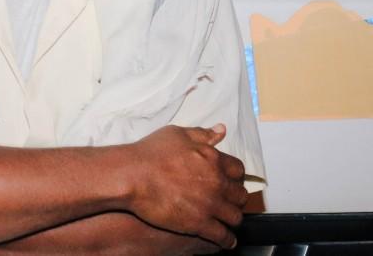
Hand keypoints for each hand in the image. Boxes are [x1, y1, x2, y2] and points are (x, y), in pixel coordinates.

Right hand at [125, 124, 247, 248]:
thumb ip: (202, 134)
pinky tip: (226, 241)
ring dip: (232, 219)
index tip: (230, 180)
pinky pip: (222, 236)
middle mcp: (216, 182)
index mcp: (213, 159)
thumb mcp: (178, 134)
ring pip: (235, 217)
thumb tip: (221, 131)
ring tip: (228, 221)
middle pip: (240, 195)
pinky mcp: (199, 224)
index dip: (235, 176)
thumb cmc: (150, 153)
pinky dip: (226, 240)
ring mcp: (209, 204)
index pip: (238, 170)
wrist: (132, 176)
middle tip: (229, 201)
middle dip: (236, 198)